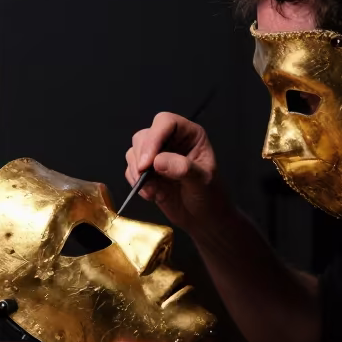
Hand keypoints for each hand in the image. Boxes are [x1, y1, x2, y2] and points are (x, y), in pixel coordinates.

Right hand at [125, 111, 229, 231]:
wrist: (204, 219)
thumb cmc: (210, 196)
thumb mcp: (202, 181)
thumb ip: (182, 168)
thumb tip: (157, 161)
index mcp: (190, 135)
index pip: (166, 122)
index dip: (154, 137)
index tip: (148, 161)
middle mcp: (172, 141)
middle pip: (145, 136)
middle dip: (141, 156)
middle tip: (145, 176)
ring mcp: (157, 156)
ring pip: (134, 151)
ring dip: (137, 171)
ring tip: (152, 190)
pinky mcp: (147, 172)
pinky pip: (131, 170)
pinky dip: (135, 182)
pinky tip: (151, 195)